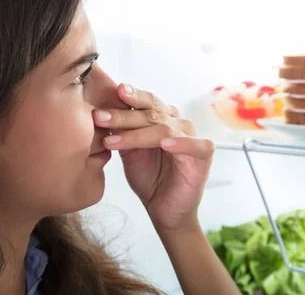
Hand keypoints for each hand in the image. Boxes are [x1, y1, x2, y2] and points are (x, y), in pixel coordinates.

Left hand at [93, 84, 214, 231]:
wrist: (164, 210)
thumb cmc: (150, 178)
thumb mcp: (130, 151)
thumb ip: (122, 131)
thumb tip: (101, 110)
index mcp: (164, 118)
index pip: (147, 102)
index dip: (129, 97)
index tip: (110, 94)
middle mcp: (179, 124)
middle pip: (152, 114)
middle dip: (123, 116)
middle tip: (100, 118)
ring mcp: (193, 137)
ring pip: (165, 128)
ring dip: (137, 133)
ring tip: (113, 141)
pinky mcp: (204, 155)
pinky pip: (194, 145)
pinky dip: (180, 143)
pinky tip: (164, 144)